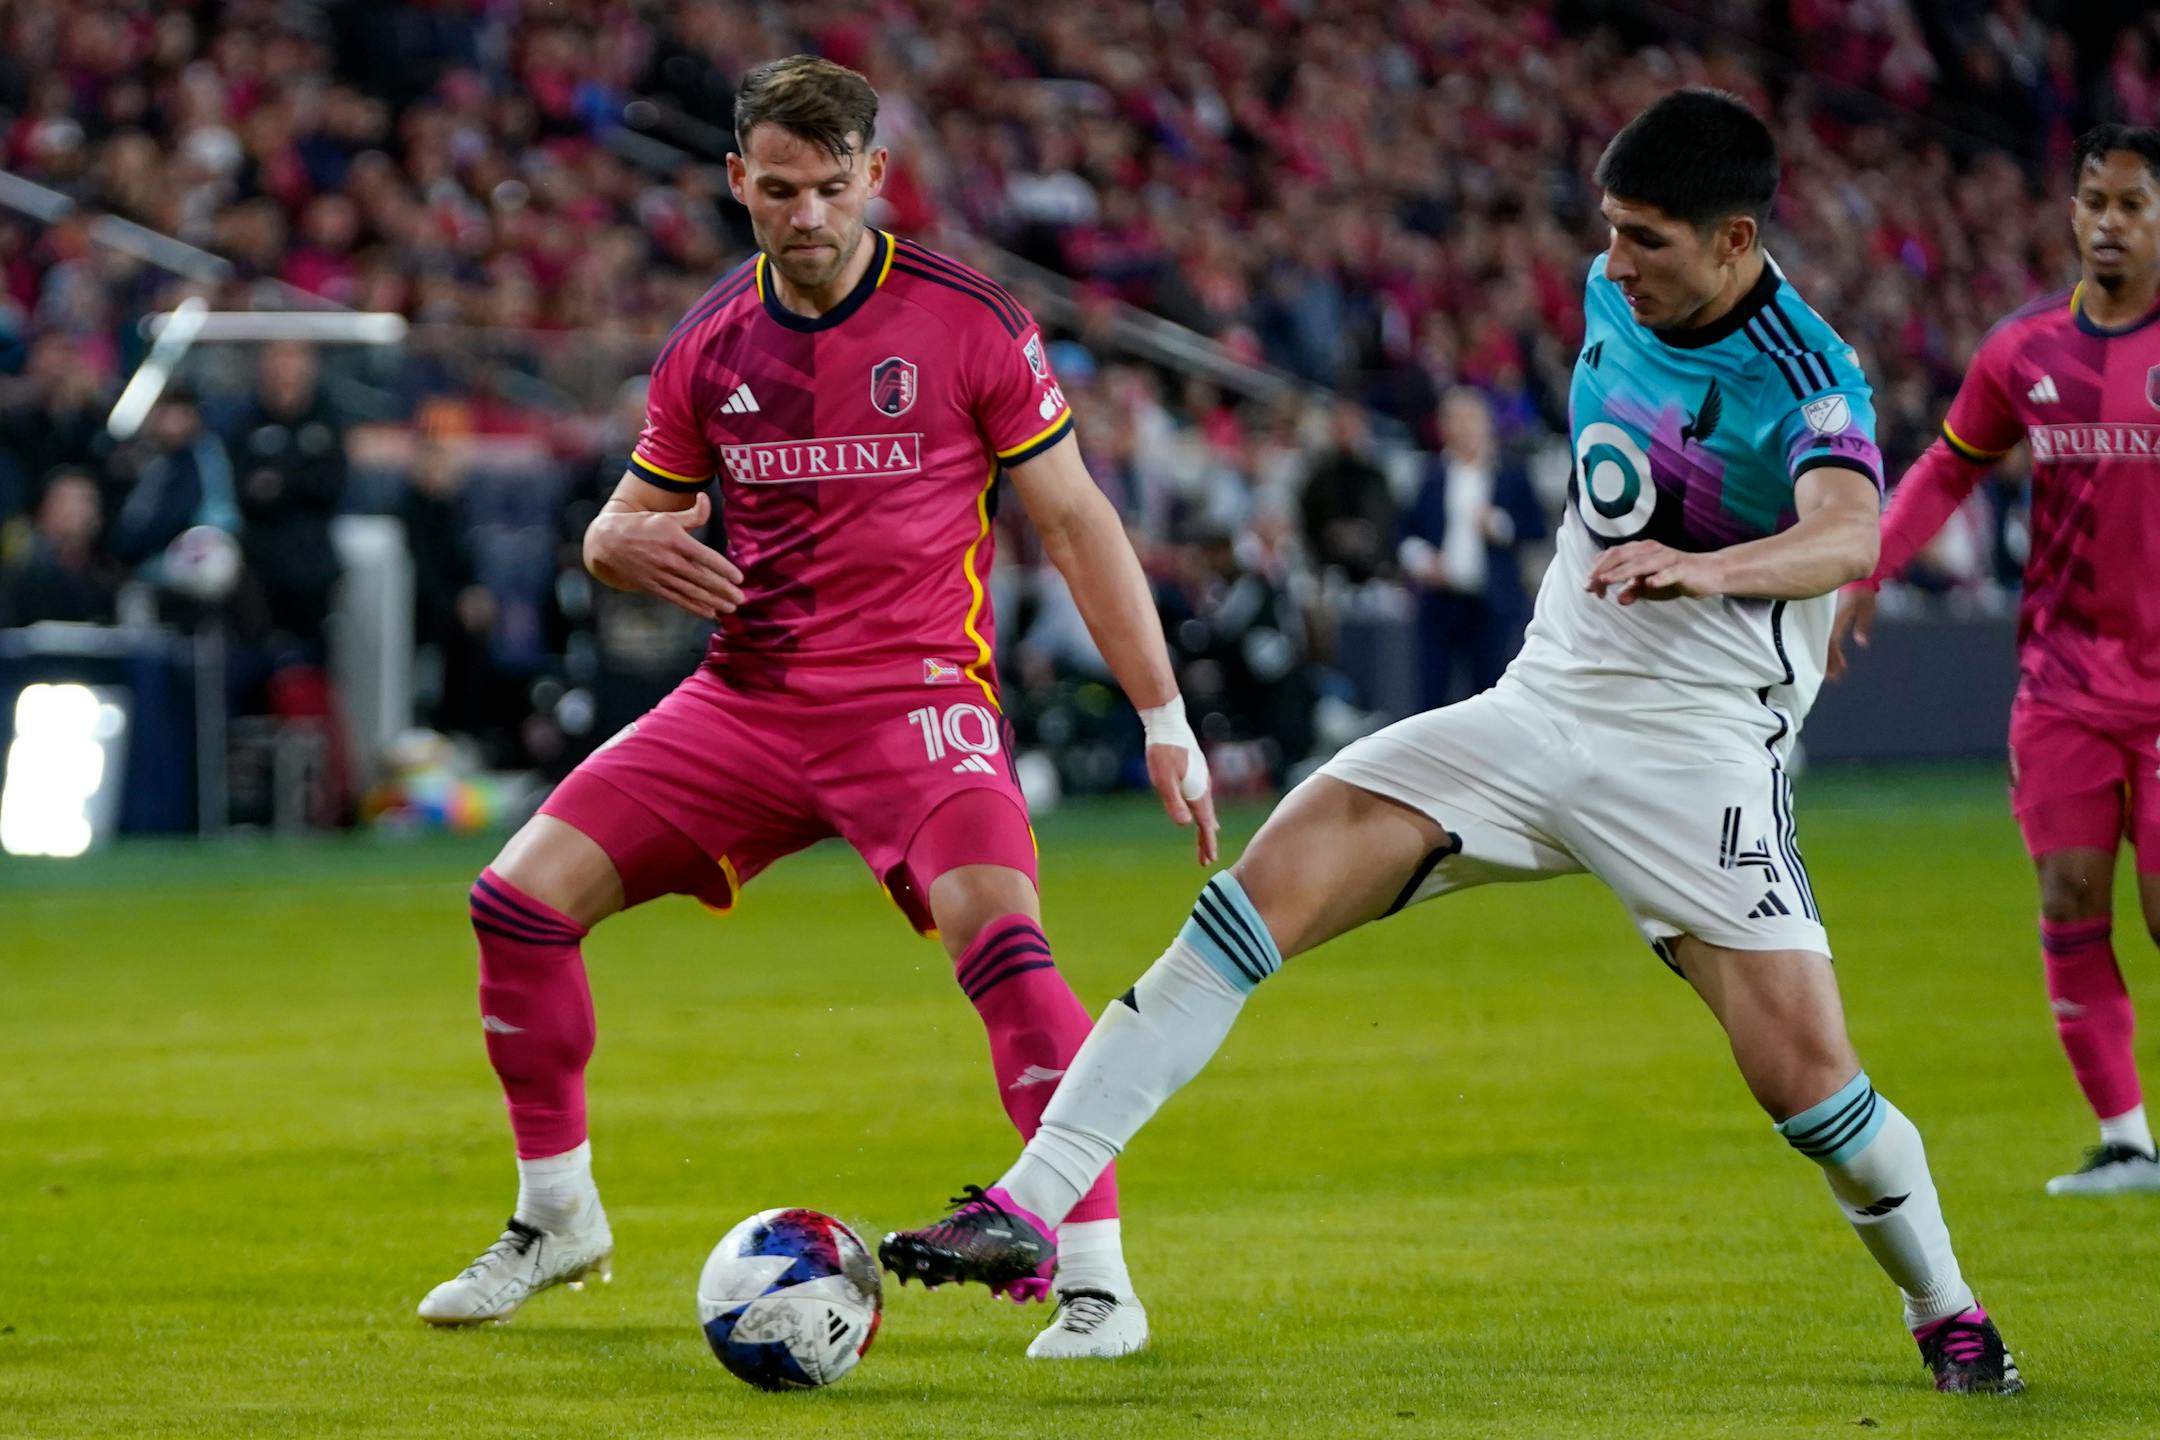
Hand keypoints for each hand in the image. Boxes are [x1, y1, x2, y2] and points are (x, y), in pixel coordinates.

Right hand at [585, 492, 743, 619]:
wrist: (608, 542)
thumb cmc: (642, 526)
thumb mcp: (667, 516)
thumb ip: (692, 514)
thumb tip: (707, 498)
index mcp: (675, 540)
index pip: (705, 556)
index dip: (723, 568)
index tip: (739, 578)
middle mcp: (668, 560)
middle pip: (701, 578)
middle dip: (723, 590)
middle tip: (741, 599)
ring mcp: (660, 575)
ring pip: (691, 591)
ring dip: (712, 601)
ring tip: (730, 608)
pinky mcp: (653, 587)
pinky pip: (677, 599)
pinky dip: (693, 607)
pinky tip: (709, 612)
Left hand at [1146, 741, 1220, 865]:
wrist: (1167, 723)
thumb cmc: (1162, 750)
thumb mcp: (1163, 778)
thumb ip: (1174, 801)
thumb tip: (1185, 824)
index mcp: (1197, 792)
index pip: (1205, 824)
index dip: (1207, 842)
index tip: (1209, 859)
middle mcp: (1203, 787)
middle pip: (1208, 820)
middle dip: (1206, 840)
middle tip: (1207, 860)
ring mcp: (1200, 780)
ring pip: (1205, 809)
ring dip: (1205, 827)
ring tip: (1207, 841)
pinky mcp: (1195, 773)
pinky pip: (1202, 799)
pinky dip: (1202, 812)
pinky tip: (1200, 813)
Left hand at [1584, 541, 1725, 604]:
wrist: (1710, 573)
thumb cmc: (1676, 577)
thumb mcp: (1650, 587)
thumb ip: (1633, 590)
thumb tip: (1619, 599)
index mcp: (1641, 551)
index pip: (1614, 555)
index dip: (1598, 568)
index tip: (1588, 586)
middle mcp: (1652, 550)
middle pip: (1622, 555)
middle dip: (1604, 570)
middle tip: (1590, 585)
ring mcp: (1668, 558)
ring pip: (1641, 563)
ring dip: (1623, 572)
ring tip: (1607, 580)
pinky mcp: (1684, 569)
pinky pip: (1670, 572)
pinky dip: (1660, 577)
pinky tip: (1650, 583)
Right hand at [1827, 583, 1876, 679]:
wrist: (1854, 565)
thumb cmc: (1863, 586)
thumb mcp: (1868, 606)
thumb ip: (1863, 624)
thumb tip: (1861, 643)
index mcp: (1836, 619)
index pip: (1832, 644)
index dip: (1833, 659)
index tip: (1837, 674)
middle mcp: (1828, 619)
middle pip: (1824, 644)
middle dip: (1828, 661)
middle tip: (1831, 677)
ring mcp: (1825, 615)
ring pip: (1822, 637)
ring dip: (1826, 653)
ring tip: (1829, 667)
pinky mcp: (1825, 612)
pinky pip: (1822, 629)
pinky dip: (1825, 640)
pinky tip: (1827, 647)